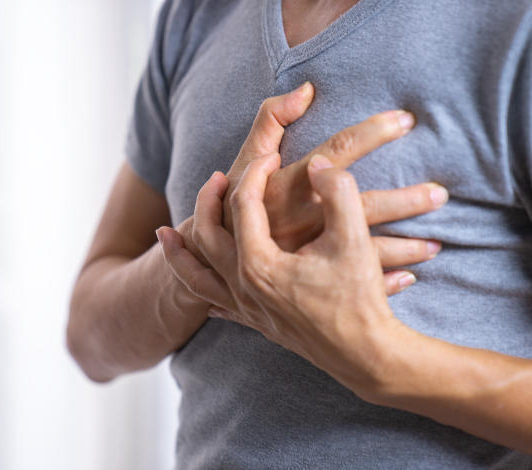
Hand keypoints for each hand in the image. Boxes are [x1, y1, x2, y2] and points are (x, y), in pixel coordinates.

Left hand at [157, 153, 408, 400]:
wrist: (366, 357)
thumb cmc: (360, 300)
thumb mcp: (354, 239)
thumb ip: (337, 192)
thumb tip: (318, 165)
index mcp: (259, 263)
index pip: (244, 204)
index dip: (256, 173)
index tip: (272, 156)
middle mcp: (243, 287)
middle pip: (208, 235)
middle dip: (208, 201)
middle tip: (218, 176)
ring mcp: (247, 309)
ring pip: (196, 277)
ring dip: (179, 252)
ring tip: (165, 234)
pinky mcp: (258, 324)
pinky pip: (215, 303)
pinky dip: (202, 288)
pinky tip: (200, 288)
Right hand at [223, 82, 446, 267]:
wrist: (214, 260)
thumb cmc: (232, 204)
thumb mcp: (245, 160)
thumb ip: (269, 121)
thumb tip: (307, 89)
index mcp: (289, 185)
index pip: (338, 151)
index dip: (373, 132)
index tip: (406, 120)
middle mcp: (303, 219)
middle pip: (364, 206)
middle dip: (405, 201)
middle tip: (441, 194)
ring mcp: (309, 254)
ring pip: (365, 252)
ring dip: (404, 249)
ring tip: (436, 245)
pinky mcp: (311, 280)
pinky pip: (352, 283)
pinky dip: (384, 282)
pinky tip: (410, 278)